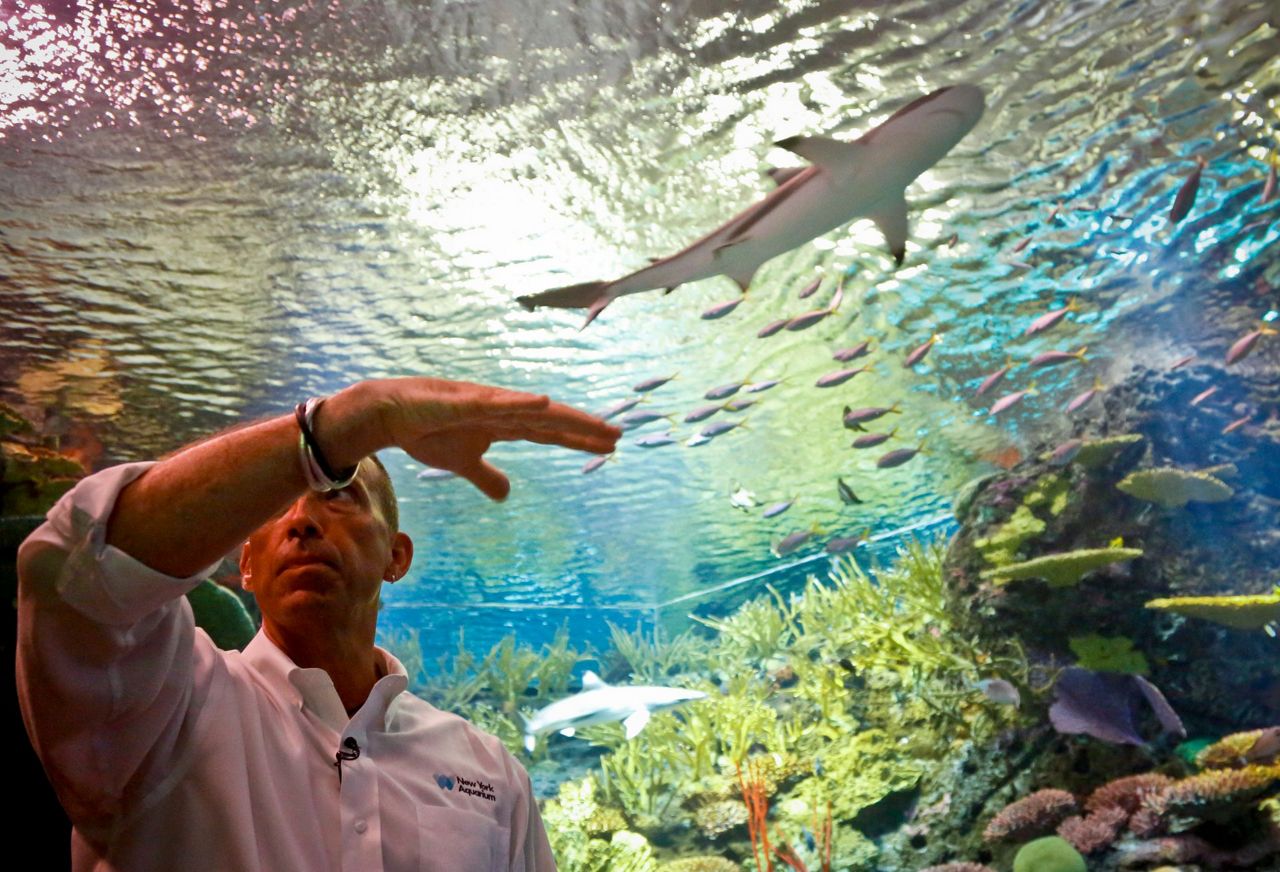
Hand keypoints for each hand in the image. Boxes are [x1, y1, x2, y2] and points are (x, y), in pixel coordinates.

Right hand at [371, 378, 619, 499]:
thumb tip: (507, 496)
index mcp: (505, 424)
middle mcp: (503, 410)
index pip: (550, 432)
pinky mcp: (464, 400)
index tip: (610, 445)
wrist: (391, 415)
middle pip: (551, 421)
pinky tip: (543, 403)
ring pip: (532, 410)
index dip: (579, 438)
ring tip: (594, 423)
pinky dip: (519, 402)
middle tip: (618, 436)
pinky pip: (495, 402)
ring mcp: (486, 403)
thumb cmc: (428, 432)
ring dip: (564, 416)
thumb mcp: (463, 463)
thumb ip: (487, 476)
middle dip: (584, 428)